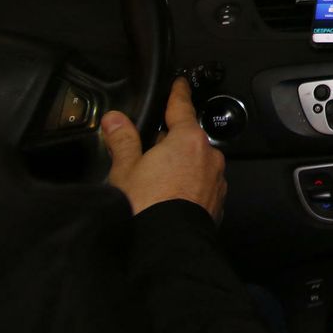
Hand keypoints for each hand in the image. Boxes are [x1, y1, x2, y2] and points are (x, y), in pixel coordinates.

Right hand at [101, 77, 226, 221]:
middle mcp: (208, 155)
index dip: (178, 93)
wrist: (165, 249)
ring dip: (179, 167)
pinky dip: (187, 187)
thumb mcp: (126, 169)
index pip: (182, 107)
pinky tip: (168, 198)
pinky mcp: (217, 201)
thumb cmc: (145, 207)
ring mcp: (216, 179)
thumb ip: (123, 140)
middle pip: (187, 138)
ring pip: (195, 163)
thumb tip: (115, 119)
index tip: (180, 84)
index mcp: (188, 139)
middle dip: (170, 142)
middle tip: (147, 154)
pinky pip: (201, 185)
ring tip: (154, 184)